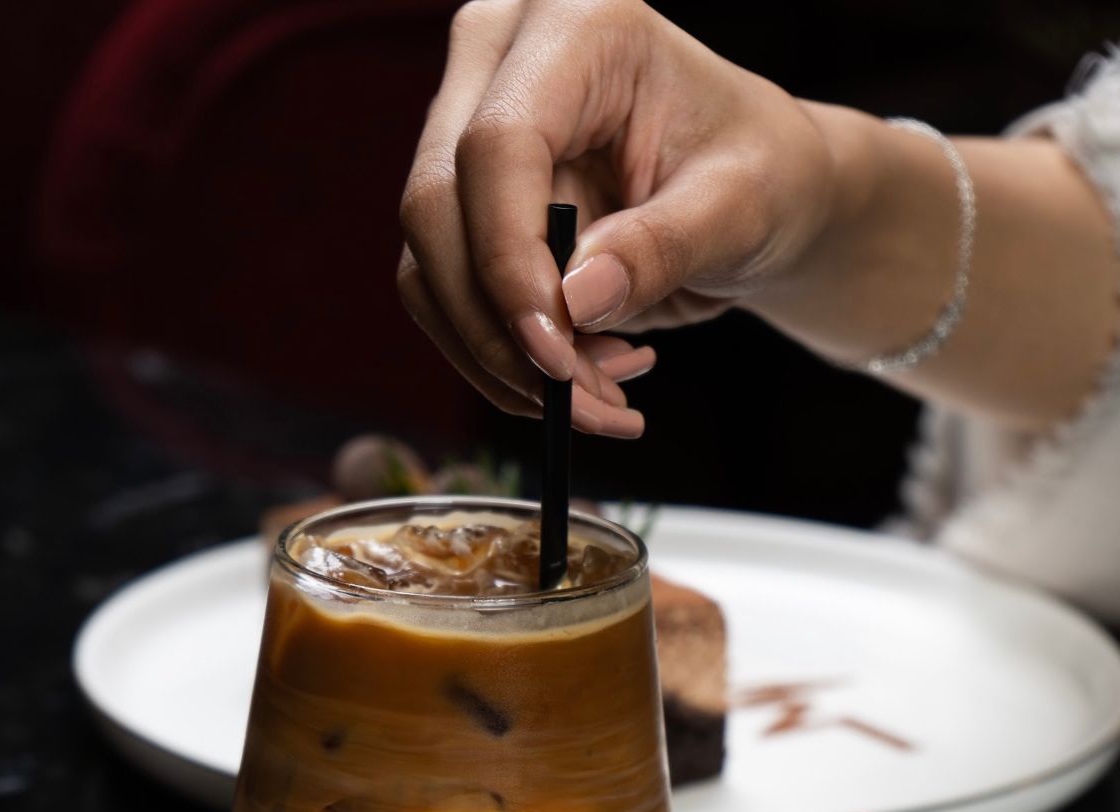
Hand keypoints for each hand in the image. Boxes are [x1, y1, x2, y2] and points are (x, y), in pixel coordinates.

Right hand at [398, 0, 835, 436]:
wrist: (755, 192)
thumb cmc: (760, 173)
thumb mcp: (740, 208)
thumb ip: (661, 248)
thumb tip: (572, 304)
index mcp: (577, 27)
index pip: (499, 146)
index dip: (510, 260)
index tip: (554, 354)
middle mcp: (499, 66)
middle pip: (437, 209)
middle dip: (501, 330)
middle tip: (577, 397)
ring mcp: (467, 134)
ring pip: (429, 269)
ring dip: (501, 360)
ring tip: (599, 394)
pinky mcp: (463, 206)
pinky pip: (446, 300)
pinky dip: (503, 361)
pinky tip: (581, 375)